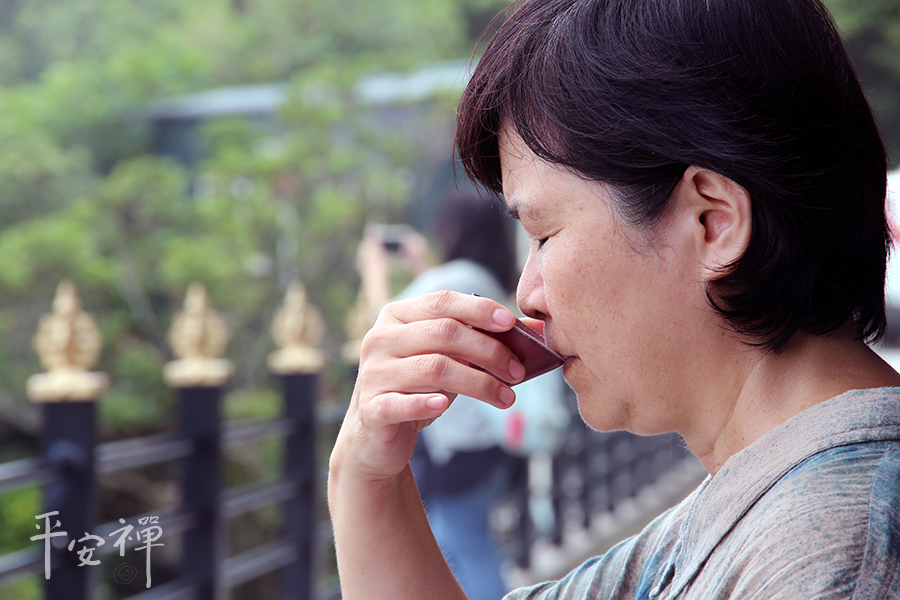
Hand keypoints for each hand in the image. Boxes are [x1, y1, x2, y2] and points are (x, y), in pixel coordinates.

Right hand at [332, 291, 526, 482]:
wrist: (378, 435)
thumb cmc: (419, 388)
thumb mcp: (448, 359)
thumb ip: (482, 341)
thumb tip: (538, 330)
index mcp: (397, 316)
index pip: (442, 302)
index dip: (478, 309)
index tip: (510, 323)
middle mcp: (381, 338)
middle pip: (443, 334)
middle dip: (488, 351)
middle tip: (518, 371)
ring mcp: (374, 373)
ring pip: (434, 368)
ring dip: (478, 383)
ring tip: (506, 397)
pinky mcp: (371, 408)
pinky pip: (401, 402)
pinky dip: (425, 403)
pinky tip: (444, 406)